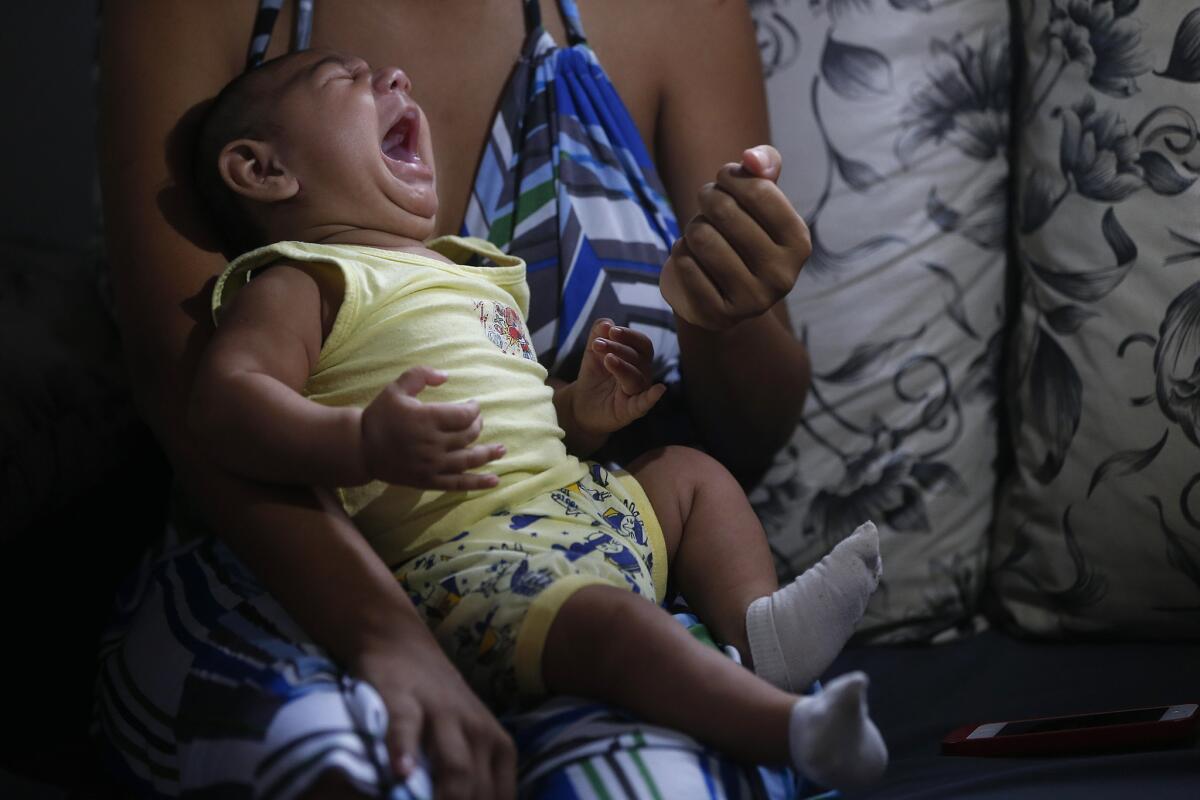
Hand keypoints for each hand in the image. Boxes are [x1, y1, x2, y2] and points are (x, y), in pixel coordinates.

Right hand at [353, 635, 515, 799]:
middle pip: (478, 792)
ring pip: (454, 766)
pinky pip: (406, 728)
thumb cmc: (438, 708)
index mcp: (497, 748)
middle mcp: (477, 732)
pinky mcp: (404, 699)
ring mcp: (442, 714)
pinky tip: (400, 775)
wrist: (401, 645)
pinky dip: (403, 752)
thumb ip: (473, 785)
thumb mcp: (466, 744)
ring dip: (447, 798)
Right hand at [361, 366, 504, 489]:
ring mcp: (432, 465)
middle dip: (478, 425)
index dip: (474, 409)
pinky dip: (478, 483)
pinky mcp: (429, 481)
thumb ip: (421, 375)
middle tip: (477, 421)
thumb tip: (446, 376)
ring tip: (502, 449)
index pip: (464, 414)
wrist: (360, 448)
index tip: (473, 405)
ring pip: (469, 459)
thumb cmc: (380, 415)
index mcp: (427, 419)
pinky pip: (458, 483)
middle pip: (469, 435)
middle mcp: (433, 443)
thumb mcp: (396, 388)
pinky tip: (494, 480)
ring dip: (488, 454)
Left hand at [567, 318, 665, 436]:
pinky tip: (660, 389)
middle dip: (619, 348)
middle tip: (598, 344)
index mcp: (638, 358)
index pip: (642, 343)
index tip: (611, 330)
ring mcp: (638, 393)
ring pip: (637, 377)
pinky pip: (644, 403)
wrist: (581, 404)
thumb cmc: (593, 376)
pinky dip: (652, 397)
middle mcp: (642, 374)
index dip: (629, 335)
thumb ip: (598, 334)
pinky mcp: (631, 411)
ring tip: (607, 359)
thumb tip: (607, 322)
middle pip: (639, 358)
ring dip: (622, 366)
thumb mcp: (593, 351)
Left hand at [660, 145, 810, 330]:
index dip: (731, 176)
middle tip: (708, 205)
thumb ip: (764, 165)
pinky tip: (691, 259)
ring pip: (701, 236)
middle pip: (724, 210)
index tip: (724, 179)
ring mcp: (751, 300)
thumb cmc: (741, 234)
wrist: (722, 295)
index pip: (758, 189)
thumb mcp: (760, 198)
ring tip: (701, 234)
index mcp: (799, 243)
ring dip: (693, 227)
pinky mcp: (717, 315)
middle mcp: (782, 276)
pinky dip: (680, 253)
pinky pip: (684, 263)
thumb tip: (750, 159)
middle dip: (708, 199)